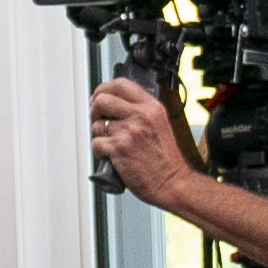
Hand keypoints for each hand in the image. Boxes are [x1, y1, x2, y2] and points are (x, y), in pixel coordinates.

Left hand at [85, 75, 192, 207]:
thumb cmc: (165, 159)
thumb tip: (113, 104)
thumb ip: (140, 111)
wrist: (172, 182)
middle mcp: (141, 115)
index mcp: (151, 107)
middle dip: (95, 111)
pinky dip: (100, 152)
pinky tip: (113, 157)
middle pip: (102, 100)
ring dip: (99, 136)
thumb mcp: (159, 124)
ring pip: (96, 124)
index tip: (99, 97)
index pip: (120, 84)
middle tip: (99, 121)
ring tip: (113, 145)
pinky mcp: (119, 148)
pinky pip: (96, 143)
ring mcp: (129, 131)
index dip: (104, 89)